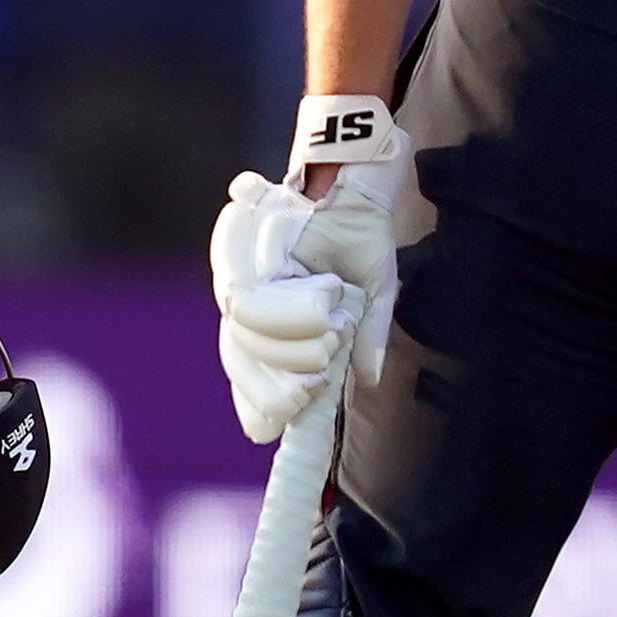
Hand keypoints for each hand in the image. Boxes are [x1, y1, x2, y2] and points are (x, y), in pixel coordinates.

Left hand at [211, 173, 361, 441]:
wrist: (356, 189)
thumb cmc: (362, 242)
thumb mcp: (376, 297)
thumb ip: (370, 339)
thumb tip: (367, 381)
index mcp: (285, 330)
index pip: (255, 382)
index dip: (261, 409)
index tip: (282, 427)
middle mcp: (258, 312)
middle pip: (240, 370)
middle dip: (278, 391)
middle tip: (319, 381)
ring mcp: (248, 287)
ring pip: (244, 341)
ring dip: (291, 349)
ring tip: (335, 327)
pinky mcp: (243, 259)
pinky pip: (249, 303)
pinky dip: (289, 311)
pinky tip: (324, 298)